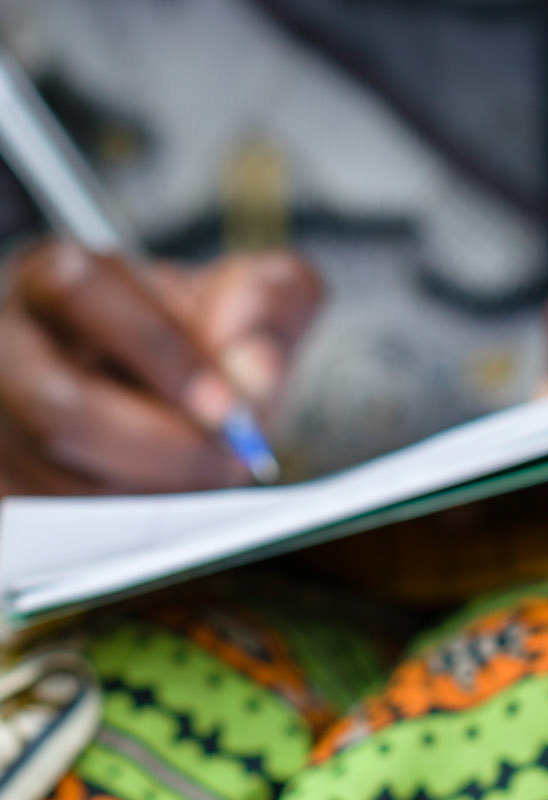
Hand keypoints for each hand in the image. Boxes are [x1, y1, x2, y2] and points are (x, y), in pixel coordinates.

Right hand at [0, 244, 321, 494]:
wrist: (163, 379)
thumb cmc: (196, 331)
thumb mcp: (246, 293)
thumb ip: (268, 303)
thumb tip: (252, 370)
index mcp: (56, 275)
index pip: (81, 291)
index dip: (160, 351)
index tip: (230, 404)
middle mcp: (6, 344)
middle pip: (58, 405)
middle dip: (159, 446)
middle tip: (228, 461)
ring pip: (52, 476)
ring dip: (146, 492)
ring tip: (205, 478)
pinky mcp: (4, 483)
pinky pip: (50, 522)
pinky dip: (119, 524)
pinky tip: (168, 504)